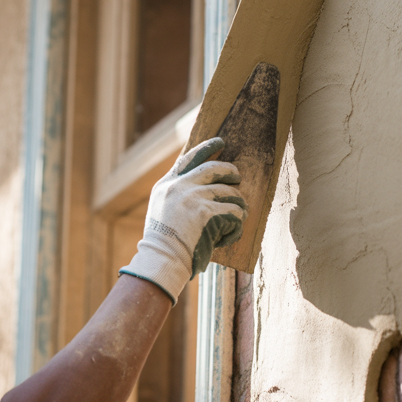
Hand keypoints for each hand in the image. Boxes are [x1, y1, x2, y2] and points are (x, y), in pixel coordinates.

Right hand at [119, 137, 246, 301]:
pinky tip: (230, 236)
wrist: (161, 259)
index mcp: (166, 185)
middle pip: (214, 168)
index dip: (207, 148)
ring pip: (230, 192)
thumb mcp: (162, 211)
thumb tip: (206, 187)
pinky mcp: (206, 212)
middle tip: (238, 176)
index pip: (188, 158)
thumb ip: (177, 196)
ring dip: (238, 205)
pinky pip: (234, 213)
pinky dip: (236, 226)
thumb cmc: (164, 243)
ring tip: (239, 217)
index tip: (220, 142)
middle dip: (230, 171)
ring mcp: (193, 197)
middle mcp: (179, 186)